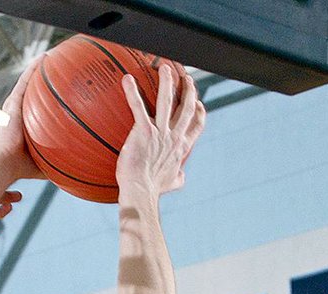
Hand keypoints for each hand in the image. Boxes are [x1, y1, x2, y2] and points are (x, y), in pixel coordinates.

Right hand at [0, 58, 45, 183]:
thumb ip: (55, 165)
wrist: (4, 163)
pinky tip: (44, 57)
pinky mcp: (12, 102)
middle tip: (55, 71)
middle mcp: (17, 115)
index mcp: (23, 128)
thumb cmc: (19, 168)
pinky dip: (33, 68)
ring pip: (28, 83)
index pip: (36, 111)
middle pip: (32, 94)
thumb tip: (74, 171)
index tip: (57, 96)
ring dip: (38, 70)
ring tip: (50, 58)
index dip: (45, 103)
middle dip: (41, 83)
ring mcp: (14, 107)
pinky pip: (25, 81)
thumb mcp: (42, 165)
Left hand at [116, 64, 204, 200]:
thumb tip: (182, 178)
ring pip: (167, 100)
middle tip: (185, 76)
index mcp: (181, 147)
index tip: (198, 102)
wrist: (141, 193)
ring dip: (167, 81)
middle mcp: (174, 136)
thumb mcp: (171, 183)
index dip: (199, 110)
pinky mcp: (143, 132)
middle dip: (188, 89)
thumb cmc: (153, 190)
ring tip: (165, 66)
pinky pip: (138, 107)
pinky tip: (127, 79)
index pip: (197, 124)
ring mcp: (160, 132)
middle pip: (186, 106)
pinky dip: (132, 92)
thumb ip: (178, 177)